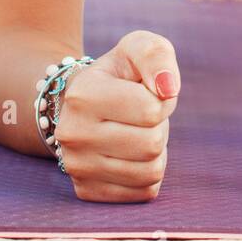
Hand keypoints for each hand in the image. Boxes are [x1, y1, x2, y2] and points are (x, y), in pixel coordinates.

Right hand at [54, 30, 179, 202]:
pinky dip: (148, 173)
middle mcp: (72, 134)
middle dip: (159, 126)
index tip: (146, 93)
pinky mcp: (86, 190)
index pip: (151, 110)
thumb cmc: (118, 74)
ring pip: (151, 171)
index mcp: (82, 95)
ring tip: (135, 132)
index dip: (162, 100)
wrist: (79, 103)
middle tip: (141, 116)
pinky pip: (144, 192)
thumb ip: (156, 56)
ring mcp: (76, 166)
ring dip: (155, 151)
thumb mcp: (137, 49)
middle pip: (151, 144)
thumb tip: (168, 89)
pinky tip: (129, 154)